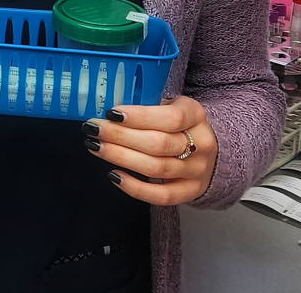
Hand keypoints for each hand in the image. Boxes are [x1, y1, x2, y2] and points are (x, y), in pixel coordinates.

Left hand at [82, 96, 218, 205]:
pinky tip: (113, 175)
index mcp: (196, 115)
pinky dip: (135, 188)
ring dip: (121, 158)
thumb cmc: (175, 122)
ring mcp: (198, 171)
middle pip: (159, 144)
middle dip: (121, 137)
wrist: (206, 149)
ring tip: (96, 147)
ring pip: (157, 168)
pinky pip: (161, 196)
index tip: (111, 113)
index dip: (139, 117)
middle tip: (94, 130)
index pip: (170, 117)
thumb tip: (106, 112)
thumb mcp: (167, 104)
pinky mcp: (190, 192)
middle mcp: (202, 144)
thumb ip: (144, 105)